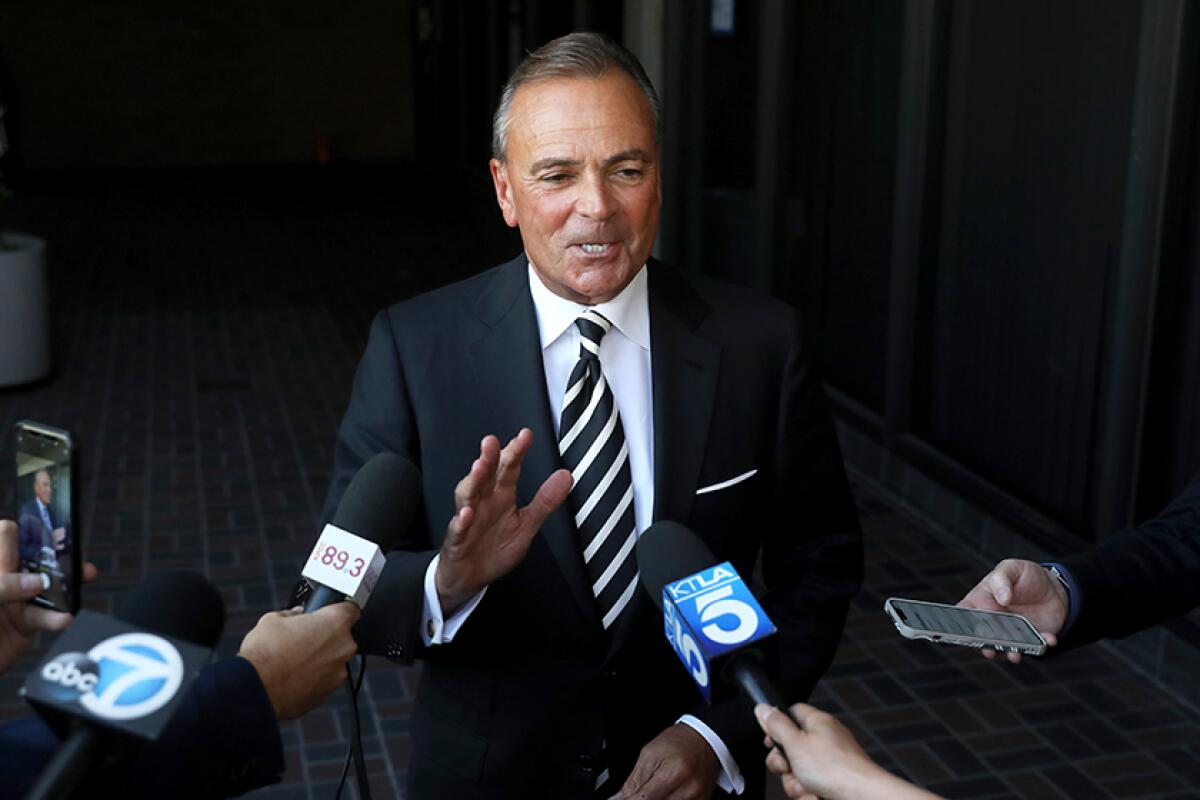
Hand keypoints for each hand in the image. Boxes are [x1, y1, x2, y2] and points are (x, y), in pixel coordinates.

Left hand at [0, 519, 97, 674]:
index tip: (46, 528)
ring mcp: (17, 600)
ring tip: (84, 577)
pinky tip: (64, 618)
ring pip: (49, 586)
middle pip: (36, 556)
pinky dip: (58, 618)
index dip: (23, 529)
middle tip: (74, 552)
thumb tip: (39, 582)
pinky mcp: (26, 624)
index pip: (7, 534)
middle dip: (58, 553)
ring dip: (68, 583)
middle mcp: (6, 578)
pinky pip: (47, 616)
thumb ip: (4, 586)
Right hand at [238, 601, 359, 719]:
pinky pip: (325, 680)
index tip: (328, 614)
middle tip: (302, 639)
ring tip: (294, 661)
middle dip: (325, 638)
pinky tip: (294, 677)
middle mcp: (344, 647)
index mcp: (335, 622)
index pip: (350, 609)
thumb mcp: (273, 619)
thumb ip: (291, 614)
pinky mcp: (328, 693)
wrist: (257, 689)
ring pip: (333, 660)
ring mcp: (338, 672)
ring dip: (320, 660)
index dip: (338, 610)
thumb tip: (295, 616)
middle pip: (341, 637)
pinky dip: (314, 678)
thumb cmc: (266, 653)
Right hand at [435, 428, 571, 613]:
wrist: (469, 578)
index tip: (525, 435)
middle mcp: (483, 502)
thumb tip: (566, 476)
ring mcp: (468, 519)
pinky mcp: (457, 540)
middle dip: (489, 458)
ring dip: (473, 481)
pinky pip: (458, 529)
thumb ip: (545, 501)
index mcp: (501, 496)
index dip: (516, 452)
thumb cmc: (495, 549)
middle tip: (492, 442)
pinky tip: (467, 513)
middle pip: (485, 475)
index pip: (509, 469)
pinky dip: (461, 521)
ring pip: (467, 495)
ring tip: (479, 468)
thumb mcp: (527, 525)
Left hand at [609, 723, 718, 799]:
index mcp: (675, 773)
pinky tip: (661, 794)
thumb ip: (634, 781)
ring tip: (652, 789)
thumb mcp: (650, 754)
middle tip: (636, 793)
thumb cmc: (678, 742)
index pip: (644, 799)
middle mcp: (689, 790)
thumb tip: (618, 798)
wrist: (705, 739)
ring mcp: (698, 799)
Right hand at [755, 704, 939, 799]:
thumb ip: (776, 725)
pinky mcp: (832, 781)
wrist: (861, 797)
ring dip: (796, 784)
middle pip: (790, 748)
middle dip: (784, 765)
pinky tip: (816, 795)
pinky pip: (809, 786)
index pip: (791, 713)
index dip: (776, 726)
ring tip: (808, 787)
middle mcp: (824, 739)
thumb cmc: (835, 768)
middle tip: (789, 768)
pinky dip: (809, 794)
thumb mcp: (795, 743)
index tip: (770, 741)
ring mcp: (829, 762)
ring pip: (797, 772)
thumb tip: (762, 708)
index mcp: (817, 722)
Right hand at [958, 558, 1065, 662]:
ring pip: (1006, 647)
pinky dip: (1041, 646)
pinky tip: (1048, 639)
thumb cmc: (1025, 576)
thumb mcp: (1010, 568)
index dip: (960, 624)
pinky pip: (1036, 646)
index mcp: (981, 602)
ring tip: (1015, 653)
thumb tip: (1002, 597)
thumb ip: (1002, 579)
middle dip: (985, 644)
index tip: (965, 629)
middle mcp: (993, 621)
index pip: (964, 614)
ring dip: (1010, 652)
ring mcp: (1012, 632)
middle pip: (983, 636)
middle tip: (989, 646)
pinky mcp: (1032, 638)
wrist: (1053, 588)